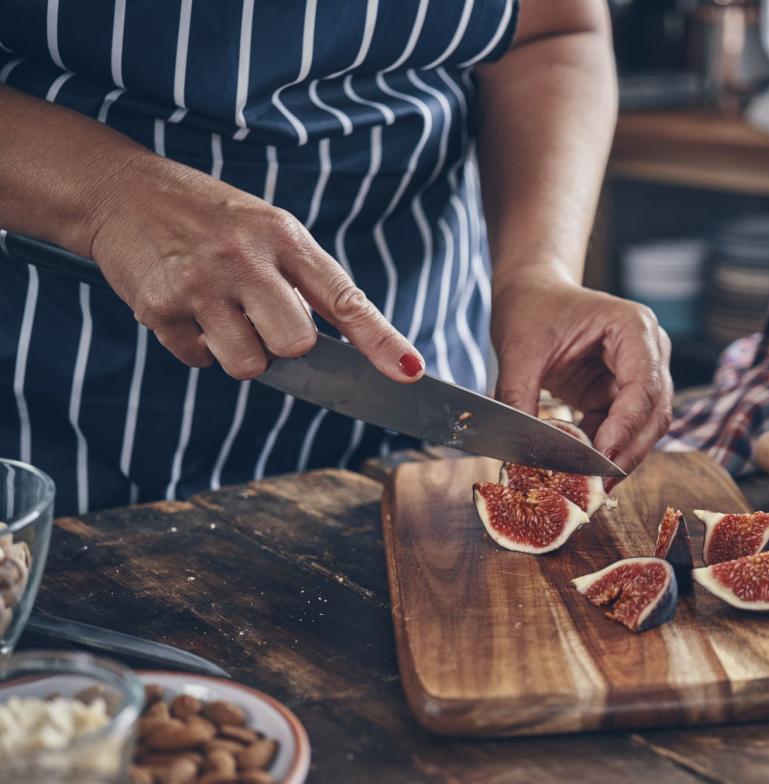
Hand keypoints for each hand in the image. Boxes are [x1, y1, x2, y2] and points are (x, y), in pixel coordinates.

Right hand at [88, 154, 424, 381]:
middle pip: (296, 345)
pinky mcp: (160, 308)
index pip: (345, 299)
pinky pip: (201, 361)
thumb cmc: (212, 220)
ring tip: (220, 310)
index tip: (411, 371)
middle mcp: (246, 259)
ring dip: (240, 352)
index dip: (381, 340)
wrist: (123, 193)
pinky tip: (186, 306)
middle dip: (284, 346)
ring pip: (250, 364)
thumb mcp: (268, 230)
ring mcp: (202, 284)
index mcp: (286, 238)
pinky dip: (197, 346)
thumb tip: (333, 351)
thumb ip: (304, 282)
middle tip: (259, 315)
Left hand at [491, 271, 672, 474]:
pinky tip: (576, 465)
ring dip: (617, 456)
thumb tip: (518, 448)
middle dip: (627, 451)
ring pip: (643, 428)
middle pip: (654, 414)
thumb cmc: (531, 306)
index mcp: (633, 328)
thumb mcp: (519, 350)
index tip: (602, 459)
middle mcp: (648, 351)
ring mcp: (639, 374)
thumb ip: (518, 397)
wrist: (531, 292)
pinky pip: (619, 431)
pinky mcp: (620, 394)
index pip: (645, 387)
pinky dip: (601, 451)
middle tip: (598, 484)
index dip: (626, 428)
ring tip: (586, 482)